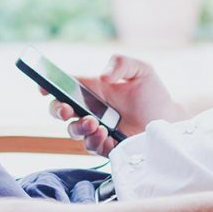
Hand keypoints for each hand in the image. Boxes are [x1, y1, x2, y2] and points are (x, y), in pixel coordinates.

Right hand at [43, 54, 186, 155]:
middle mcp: (90, 108)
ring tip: (95, 124)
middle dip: (57, 110)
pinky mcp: (106, 146)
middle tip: (66, 110)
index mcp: (93, 88)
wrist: (170, 119)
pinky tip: (105, 135)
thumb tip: (104, 75)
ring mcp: (96, 128)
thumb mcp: (141, 70)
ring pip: (73, 131)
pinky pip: (91, 148)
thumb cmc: (153, 92)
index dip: (48, 85)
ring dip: (78, 128)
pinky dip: (94, 142)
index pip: (64, 85)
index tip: (42, 87)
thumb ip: (121, 63)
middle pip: (60, 110)